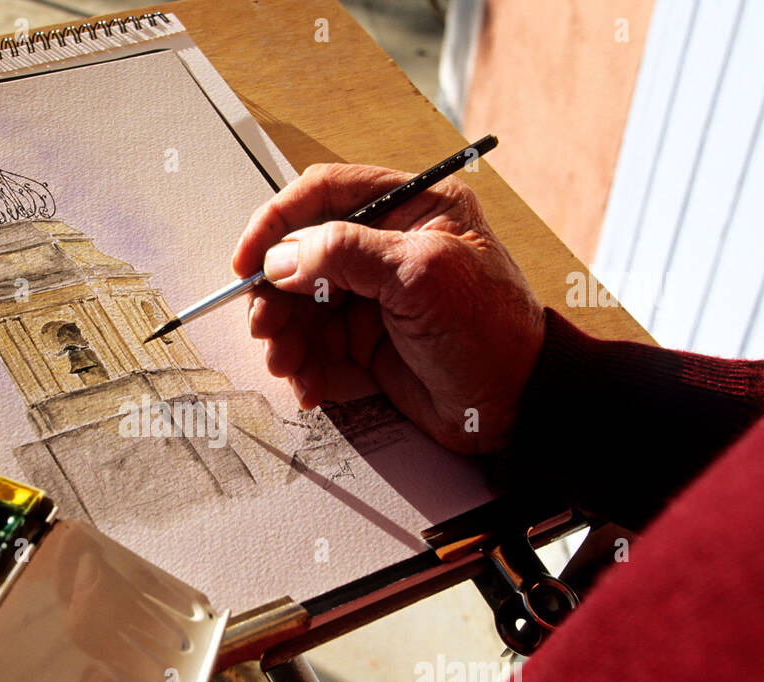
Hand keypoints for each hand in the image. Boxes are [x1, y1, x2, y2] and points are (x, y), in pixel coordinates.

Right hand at [233, 162, 546, 453]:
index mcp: (411, 208)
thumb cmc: (492, 332)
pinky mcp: (367, 342)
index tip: (247, 260)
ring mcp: (375, 296)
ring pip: (302, 306)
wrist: (515, 406)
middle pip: (303, 256)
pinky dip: (305, 368)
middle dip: (276, 295)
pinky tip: (311, 386)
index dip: (277, 223)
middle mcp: (387, 247)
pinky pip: (316, 348)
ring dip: (285, 337)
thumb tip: (282, 256)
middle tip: (265, 327)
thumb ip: (347, 253)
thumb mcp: (422, 276)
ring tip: (287, 365)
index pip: (325, 194)